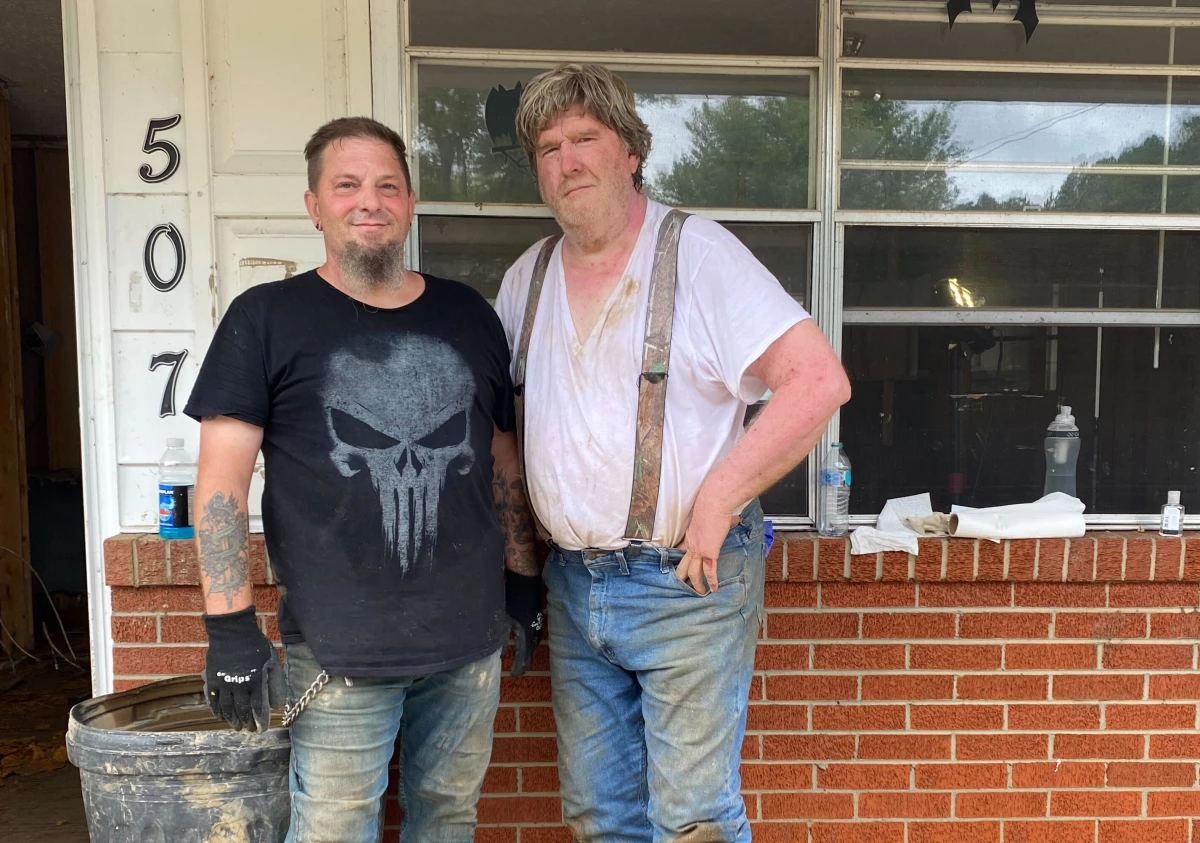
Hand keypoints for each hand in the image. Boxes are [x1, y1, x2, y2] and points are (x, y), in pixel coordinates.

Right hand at [202, 606, 284, 731]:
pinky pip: (213, 700)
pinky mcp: (212, 680)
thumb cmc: (256, 646)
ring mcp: (224, 684)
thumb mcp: (272, 661)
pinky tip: (221, 716)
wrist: (233, 632)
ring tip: (237, 727)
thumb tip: (278, 704)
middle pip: (242, 710)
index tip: (261, 729)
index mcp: (256, 682)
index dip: (260, 720)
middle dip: (247, 723)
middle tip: (249, 730)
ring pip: (228, 708)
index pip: (258, 708)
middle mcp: (240, 686)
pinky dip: (217, 711)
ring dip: (232, 719)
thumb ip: (276, 683)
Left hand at [505, 570, 544, 676]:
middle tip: (518, 671)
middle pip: (530, 653)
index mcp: (526, 635)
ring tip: (522, 661)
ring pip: (534, 645)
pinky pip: (535, 637)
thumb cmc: (512, 599)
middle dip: (524, 662)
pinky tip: (526, 644)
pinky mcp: (538, 619)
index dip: (519, 667)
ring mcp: (538, 625)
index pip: (523, 656)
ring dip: (528, 654)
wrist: (526, 581)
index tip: (513, 675)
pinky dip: (530, 644)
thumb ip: (501, 638)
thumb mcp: (503, 620)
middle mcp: (535, 633)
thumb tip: (498, 654)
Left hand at [675, 501, 735, 594]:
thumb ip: (720, 521)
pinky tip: (714, 589)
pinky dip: (712, 581)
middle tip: (682, 584)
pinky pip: (710, 571)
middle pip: (683, 564)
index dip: (679, 557)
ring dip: (696, 583)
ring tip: (699, 592)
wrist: (714, 503)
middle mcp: (692, 544)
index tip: (679, 564)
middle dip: (682, 576)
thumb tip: (733, 518)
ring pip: (693, 571)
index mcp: (690, 535)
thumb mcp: (712, 516)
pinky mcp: (709, 552)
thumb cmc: (713, 505)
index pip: (681, 549)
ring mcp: (699, 550)